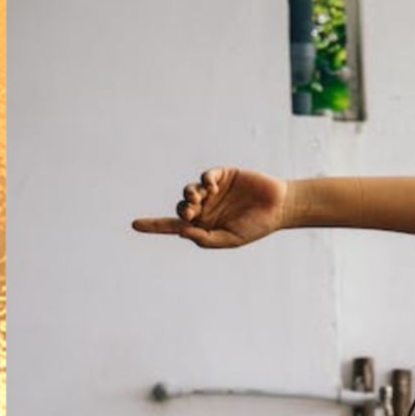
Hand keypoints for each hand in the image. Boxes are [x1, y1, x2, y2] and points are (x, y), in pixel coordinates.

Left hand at [132, 167, 287, 247]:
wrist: (280, 207)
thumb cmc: (257, 227)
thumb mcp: (231, 239)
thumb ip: (206, 239)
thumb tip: (181, 231)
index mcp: (206, 225)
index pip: (175, 226)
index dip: (155, 225)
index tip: (135, 225)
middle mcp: (207, 208)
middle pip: (182, 207)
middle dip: (183, 209)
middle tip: (191, 211)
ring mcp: (214, 191)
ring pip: (190, 191)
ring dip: (190, 194)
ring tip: (200, 198)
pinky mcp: (223, 176)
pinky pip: (206, 176)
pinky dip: (205, 180)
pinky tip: (212, 186)